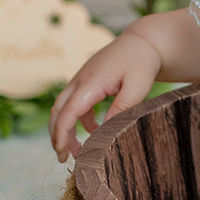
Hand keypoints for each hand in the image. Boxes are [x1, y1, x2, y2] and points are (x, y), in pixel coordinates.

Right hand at [49, 27, 160, 161]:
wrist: (142, 41)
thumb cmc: (141, 62)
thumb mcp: (137, 86)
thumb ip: (121, 108)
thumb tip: (106, 132)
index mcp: (90, 82)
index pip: (68, 112)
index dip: (62, 134)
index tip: (62, 153)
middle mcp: (80, 80)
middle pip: (58, 111)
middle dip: (57, 135)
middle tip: (63, 158)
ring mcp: (81, 80)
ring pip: (63, 108)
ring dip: (65, 129)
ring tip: (75, 152)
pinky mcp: (86, 82)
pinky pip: (76, 104)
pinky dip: (80, 120)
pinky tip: (93, 131)